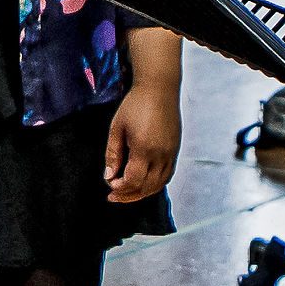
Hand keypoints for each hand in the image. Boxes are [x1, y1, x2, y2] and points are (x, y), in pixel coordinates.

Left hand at [103, 79, 179, 203]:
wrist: (159, 89)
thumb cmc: (135, 104)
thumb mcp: (117, 128)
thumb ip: (113, 154)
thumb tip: (109, 175)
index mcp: (144, 148)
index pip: (133, 181)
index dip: (120, 188)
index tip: (109, 185)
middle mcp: (161, 154)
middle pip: (147, 187)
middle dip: (129, 195)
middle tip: (114, 196)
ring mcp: (171, 153)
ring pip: (159, 184)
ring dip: (143, 192)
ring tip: (127, 193)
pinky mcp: (175, 150)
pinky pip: (167, 175)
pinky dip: (155, 184)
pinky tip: (144, 183)